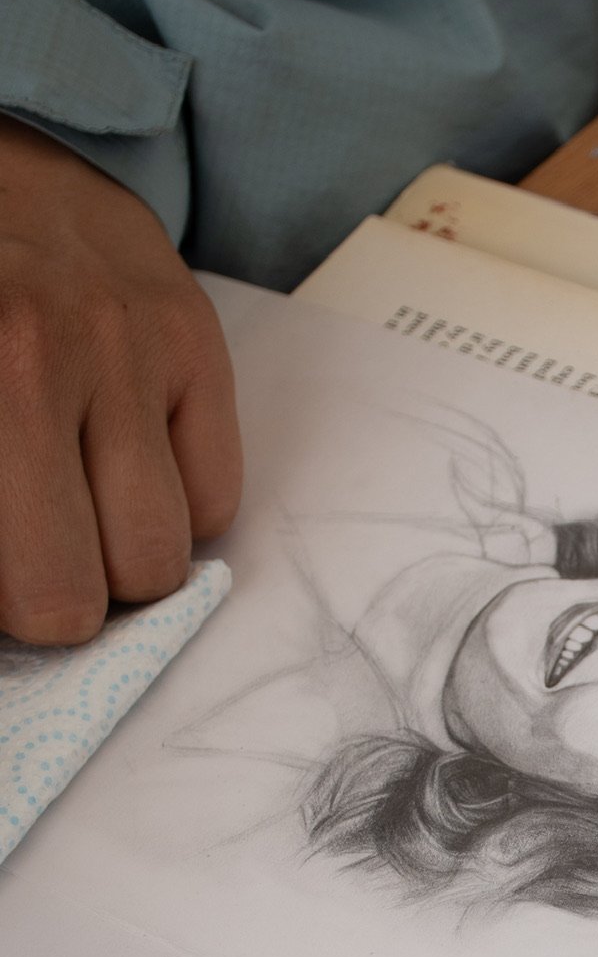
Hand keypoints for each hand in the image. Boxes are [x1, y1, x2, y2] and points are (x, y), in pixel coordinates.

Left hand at [0, 117, 241, 643]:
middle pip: (87, 591)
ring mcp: (131, 352)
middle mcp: (41, 363)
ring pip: (162, 557)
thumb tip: (12, 613)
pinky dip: (178, 509)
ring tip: (83, 512)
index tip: (7, 580)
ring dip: (122, 561)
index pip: (28, 590)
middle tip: (38, 559)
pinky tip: (129, 465)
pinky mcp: (197, 343)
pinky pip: (218, 501)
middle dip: (61, 598)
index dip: (12, 609)